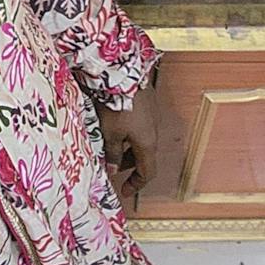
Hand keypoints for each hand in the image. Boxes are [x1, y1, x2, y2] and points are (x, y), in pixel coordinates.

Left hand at [96, 83, 157, 203]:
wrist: (125, 74)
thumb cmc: (116, 106)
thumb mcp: (110, 133)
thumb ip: (112, 153)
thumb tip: (113, 170)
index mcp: (147, 144)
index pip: (147, 172)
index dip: (136, 184)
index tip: (124, 190)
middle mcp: (154, 132)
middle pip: (144, 156)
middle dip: (129, 164)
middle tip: (112, 167)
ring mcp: (152, 117)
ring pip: (141, 140)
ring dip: (128, 148)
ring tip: (110, 146)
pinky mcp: (147, 104)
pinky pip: (140, 126)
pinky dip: (129, 134)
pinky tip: (115, 127)